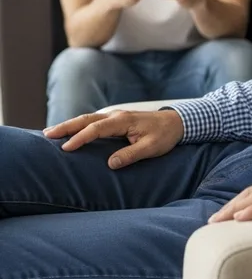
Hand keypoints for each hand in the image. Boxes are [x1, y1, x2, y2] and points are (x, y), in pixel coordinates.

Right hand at [43, 109, 184, 168]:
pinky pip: (94, 121)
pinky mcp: (116, 120)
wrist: (177, 122)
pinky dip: (80, 125)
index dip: (81, 138)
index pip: (97, 128)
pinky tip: (70, 132)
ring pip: (88, 118)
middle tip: (47, 134)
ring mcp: (116, 116)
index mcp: (124, 121)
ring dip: (70, 125)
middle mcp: (117, 115)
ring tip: (51, 133)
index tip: (66, 148)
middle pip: (87, 119)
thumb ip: (131, 155)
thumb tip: (110, 163)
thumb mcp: (151, 147)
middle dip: (67, 126)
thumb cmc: (165, 135)